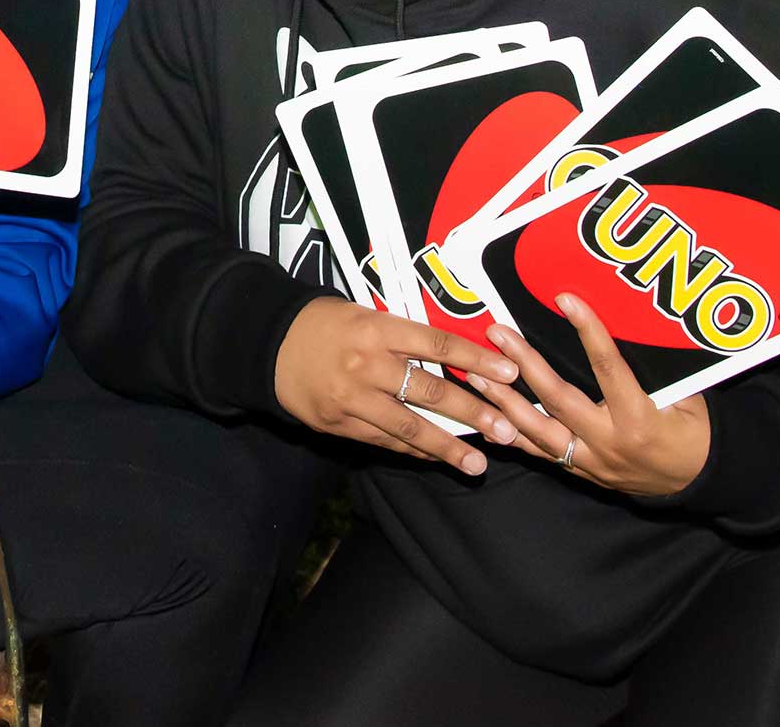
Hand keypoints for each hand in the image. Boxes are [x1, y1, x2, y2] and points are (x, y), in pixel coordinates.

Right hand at [272, 298, 522, 475]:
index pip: (437, 343)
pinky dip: (413, 450)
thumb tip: (455, 358)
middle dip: (473, 413)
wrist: (269, 344)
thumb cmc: (325, 324)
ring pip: (408, 426)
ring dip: (447, 447)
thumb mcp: (364, 314)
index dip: (476, 360)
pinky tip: (436, 457)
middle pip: (429, 391)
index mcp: (377, 328)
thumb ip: (404, 336)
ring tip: (478, 465)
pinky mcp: (337, 424)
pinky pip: (383, 441)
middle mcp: (366, 364)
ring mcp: (351, 397)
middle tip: (507, 430)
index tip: (510, 372)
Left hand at [478, 301, 710, 496]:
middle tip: (497, 334)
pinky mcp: (581, 473)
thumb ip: (651, 369)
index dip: (588, 331)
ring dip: (504, 401)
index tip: (566, 300)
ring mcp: (591, 462)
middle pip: (557, 399)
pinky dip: (512, 435)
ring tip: (474, 375)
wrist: (698, 482)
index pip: (608, 367)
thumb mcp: (686, 397)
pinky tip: (486, 418)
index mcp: (639, 419)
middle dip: (524, 363)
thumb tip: (623, 326)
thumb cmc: (695, 432)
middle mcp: (608, 442)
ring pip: (538, 432)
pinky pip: (541, 455)